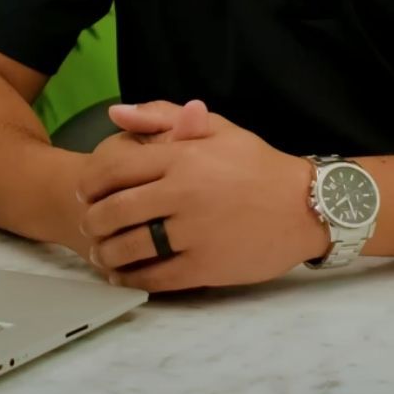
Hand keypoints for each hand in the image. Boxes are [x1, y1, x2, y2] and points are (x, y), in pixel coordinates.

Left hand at [75, 103, 327, 291]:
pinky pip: (153, 278)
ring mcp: (193, 233)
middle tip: (91, 225)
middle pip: (113, 211)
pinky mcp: (204, 267)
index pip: (114, 167)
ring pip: (128, 248)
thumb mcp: (218, 128)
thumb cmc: (258, 164)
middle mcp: (183, 194)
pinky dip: (131, 279)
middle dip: (93, 221)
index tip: (88, 191)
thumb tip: (115, 114)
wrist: (305, 206)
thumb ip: (163, 116)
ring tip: (104, 252)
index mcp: (183, 157)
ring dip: (106, 253)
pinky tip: (125, 274)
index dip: (92, 181)